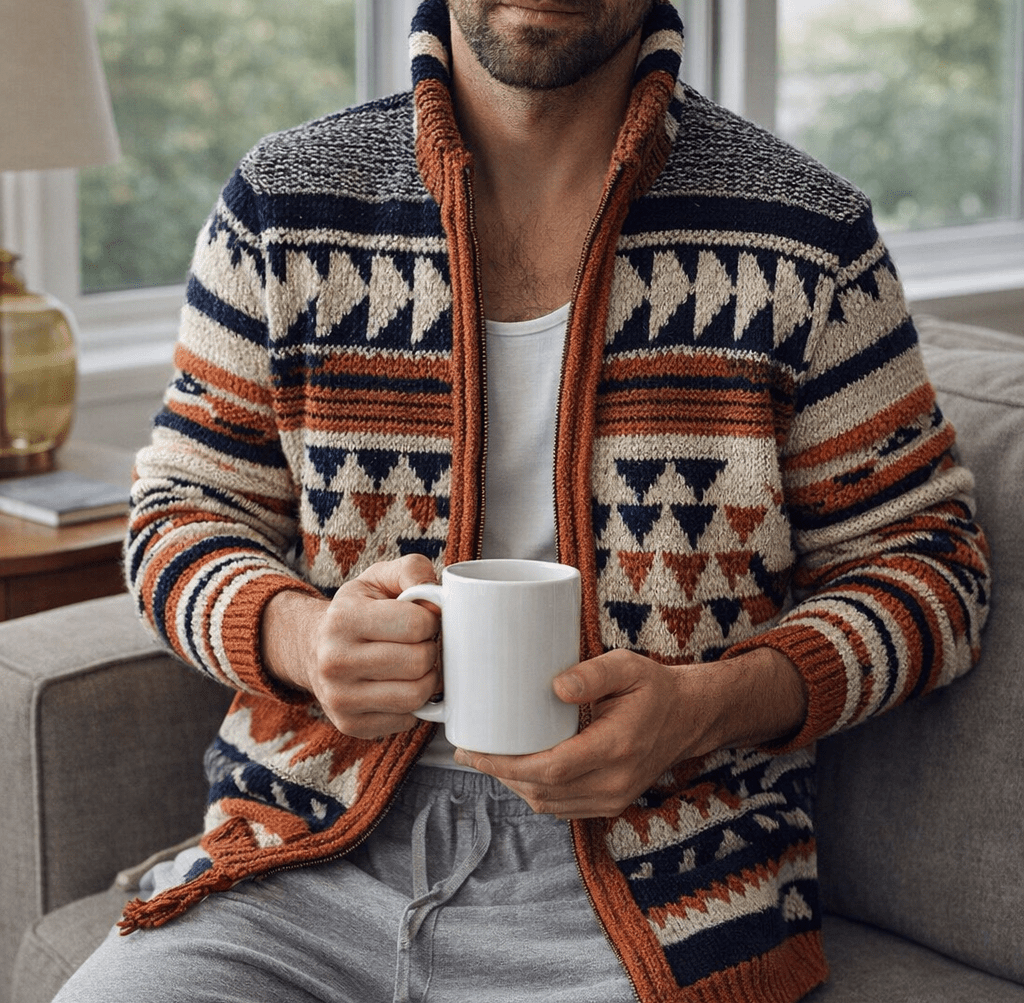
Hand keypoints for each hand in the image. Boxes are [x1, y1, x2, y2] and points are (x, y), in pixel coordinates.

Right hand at [261, 555, 440, 739]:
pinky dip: (414, 704)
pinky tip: (400, 685)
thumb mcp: (378, 578)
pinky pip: (407, 720)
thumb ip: (413, 570)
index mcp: (344, 619)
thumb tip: (438, 596)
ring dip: (428, 679)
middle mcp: (335, 661)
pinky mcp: (350, 724)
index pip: (417, 624)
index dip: (431, 620)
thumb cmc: (356, 610)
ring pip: (416, 696)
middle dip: (431, 650)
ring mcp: (340, 698)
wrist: (313, 647)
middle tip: (422, 643)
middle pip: (419, 662)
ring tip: (416, 664)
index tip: (422, 619)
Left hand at [453, 647, 805, 818]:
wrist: (691, 717)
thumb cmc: (654, 687)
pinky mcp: (613, 803)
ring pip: (549, 804)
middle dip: (499, 775)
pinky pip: (563, 808)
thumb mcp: (628, 667)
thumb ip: (593, 673)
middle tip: (468, 751)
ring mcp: (615, 798)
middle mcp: (615, 782)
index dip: (503, 764)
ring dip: (514, 786)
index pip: (548, 768)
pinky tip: (519, 771)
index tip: (471, 751)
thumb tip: (554, 686)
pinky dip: (536, 793)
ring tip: (488, 759)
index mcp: (616, 748)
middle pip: (542, 791)